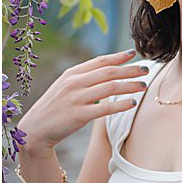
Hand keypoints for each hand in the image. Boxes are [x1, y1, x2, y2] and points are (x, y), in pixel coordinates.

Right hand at [16, 49, 148, 151]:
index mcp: (71, 74)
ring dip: (130, 86)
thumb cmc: (54, 108)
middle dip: (130, 70)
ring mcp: (76, 98)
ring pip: (110, 88)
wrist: (36, 129)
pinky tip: (132, 103)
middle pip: (108, 72)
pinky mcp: (79, 115)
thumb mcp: (64, 87)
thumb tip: (106, 73)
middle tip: (146, 69)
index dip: (118, 56)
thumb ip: (82, 79)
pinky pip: (105, 108)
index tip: (133, 54)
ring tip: (143, 86)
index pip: (99, 61)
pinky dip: (121, 104)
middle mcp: (74, 83)